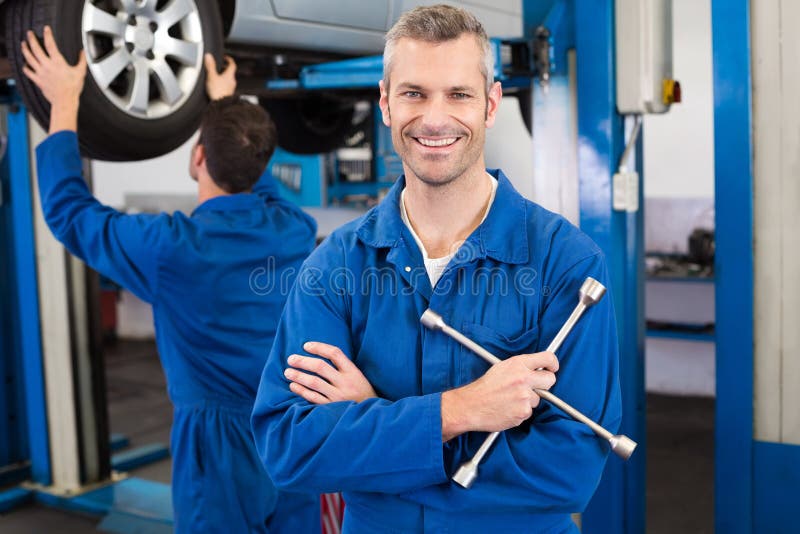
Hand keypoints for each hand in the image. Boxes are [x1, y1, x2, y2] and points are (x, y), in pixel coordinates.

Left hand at [21, 26, 86, 131]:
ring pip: (29, 58)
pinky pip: (28, 72)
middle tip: (29, 33)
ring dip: (25, 50)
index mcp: (58, 62)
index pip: (51, 44)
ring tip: (23, 44)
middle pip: (36, 49)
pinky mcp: (38, 80)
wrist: (65, 101)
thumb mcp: (81, 73)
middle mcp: (47, 66)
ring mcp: (41, 73)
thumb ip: (81, 61)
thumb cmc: (73, 88)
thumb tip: (83, 52)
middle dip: (31, 39)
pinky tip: (25, 65)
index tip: (46, 29)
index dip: (48, 35)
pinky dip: (25, 67)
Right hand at [204, 53, 236, 99]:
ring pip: (228, 80)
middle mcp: (232, 82)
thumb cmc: (218, 92)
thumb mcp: (212, 76)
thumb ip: (210, 66)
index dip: (229, 60)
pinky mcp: (228, 95)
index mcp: (230, 75)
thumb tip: (209, 56)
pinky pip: (226, 87)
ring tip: (216, 77)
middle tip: (219, 67)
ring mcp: (231, 89)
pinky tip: (216, 87)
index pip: (232, 65)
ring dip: (223, 77)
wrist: (221, 105)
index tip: (226, 58)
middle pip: (230, 72)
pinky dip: (222, 84)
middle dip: (224, 69)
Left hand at [284, 341, 376, 403]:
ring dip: (298, 376)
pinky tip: (293, 386)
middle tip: (290, 359)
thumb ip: (342, 368)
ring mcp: (338, 397)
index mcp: (353, 372)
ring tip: (287, 372)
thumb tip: (317, 356)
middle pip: (320, 367)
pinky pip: (313, 398)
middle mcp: (346, 383)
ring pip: (314, 382)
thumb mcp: (357, 377)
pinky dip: (302, 391)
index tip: (305, 345)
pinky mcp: (332, 409)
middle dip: (303, 361)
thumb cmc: (361, 393)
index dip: (319, 347)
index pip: (334, 353)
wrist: (371, 416)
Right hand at [441, 351, 558, 440]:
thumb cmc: (484, 388)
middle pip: (550, 380)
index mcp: (517, 364)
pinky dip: (520, 411)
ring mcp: (524, 396)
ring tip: (510, 400)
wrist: (470, 406)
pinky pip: (529, 411)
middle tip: (535, 387)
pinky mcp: (523, 412)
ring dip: (527, 400)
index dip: (553, 364)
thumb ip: (520, 367)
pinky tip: (508, 408)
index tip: (552, 368)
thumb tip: (536, 368)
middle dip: (545, 384)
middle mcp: (523, 378)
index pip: (547, 358)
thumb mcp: (501, 368)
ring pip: (537, 398)